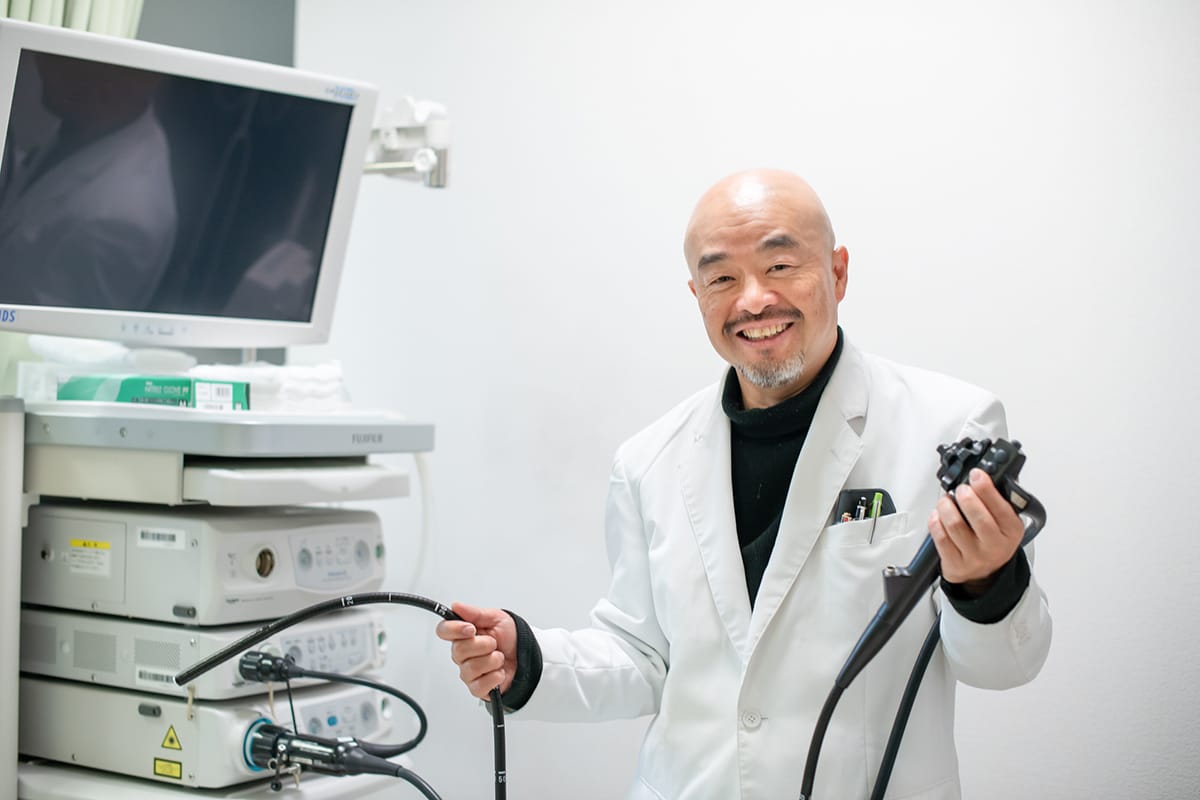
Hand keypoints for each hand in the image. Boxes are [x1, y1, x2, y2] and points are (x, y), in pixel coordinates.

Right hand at [435, 602, 517, 699]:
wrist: (527, 656)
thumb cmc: (511, 638)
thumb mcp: (497, 618)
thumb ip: (475, 613)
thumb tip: (456, 606)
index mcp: (464, 634)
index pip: (444, 631)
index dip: (454, 629)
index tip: (471, 629)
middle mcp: (463, 654)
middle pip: (458, 650)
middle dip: (482, 645)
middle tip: (494, 643)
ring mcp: (469, 671)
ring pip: (470, 668)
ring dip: (492, 660)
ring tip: (499, 657)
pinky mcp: (477, 687)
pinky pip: (479, 685)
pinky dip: (494, 677)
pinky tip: (499, 671)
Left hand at [928, 467, 1024, 592]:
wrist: (985, 573)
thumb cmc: (993, 541)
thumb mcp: (1005, 522)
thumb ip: (997, 500)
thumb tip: (982, 476)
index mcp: (1011, 531)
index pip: (1000, 507)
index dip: (986, 488)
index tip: (976, 475)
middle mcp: (995, 545)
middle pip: (977, 516)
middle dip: (964, 496)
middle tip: (960, 489)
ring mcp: (974, 556)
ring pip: (954, 525)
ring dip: (946, 506)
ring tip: (946, 501)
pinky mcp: (955, 563)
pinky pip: (940, 537)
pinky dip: (935, 521)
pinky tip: (938, 515)